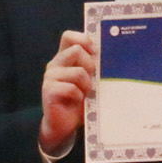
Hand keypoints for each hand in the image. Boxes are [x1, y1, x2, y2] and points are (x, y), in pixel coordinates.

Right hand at [39, 30, 96, 157]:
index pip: (68, 37)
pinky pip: (71, 88)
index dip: (83, 39)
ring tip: (85, 94)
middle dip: (90, 65)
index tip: (94, 51)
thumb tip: (112, 58)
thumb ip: (94, 68)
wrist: (64, 125)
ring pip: (77, 71)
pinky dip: (79, 97)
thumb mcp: (89, 81)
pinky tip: (77, 102)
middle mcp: (55, 65)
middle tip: (92, 80)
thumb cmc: (80, 102)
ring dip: (86, 85)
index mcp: (64, 58)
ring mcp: (50, 77)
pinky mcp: (48, 91)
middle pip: (76, 50)